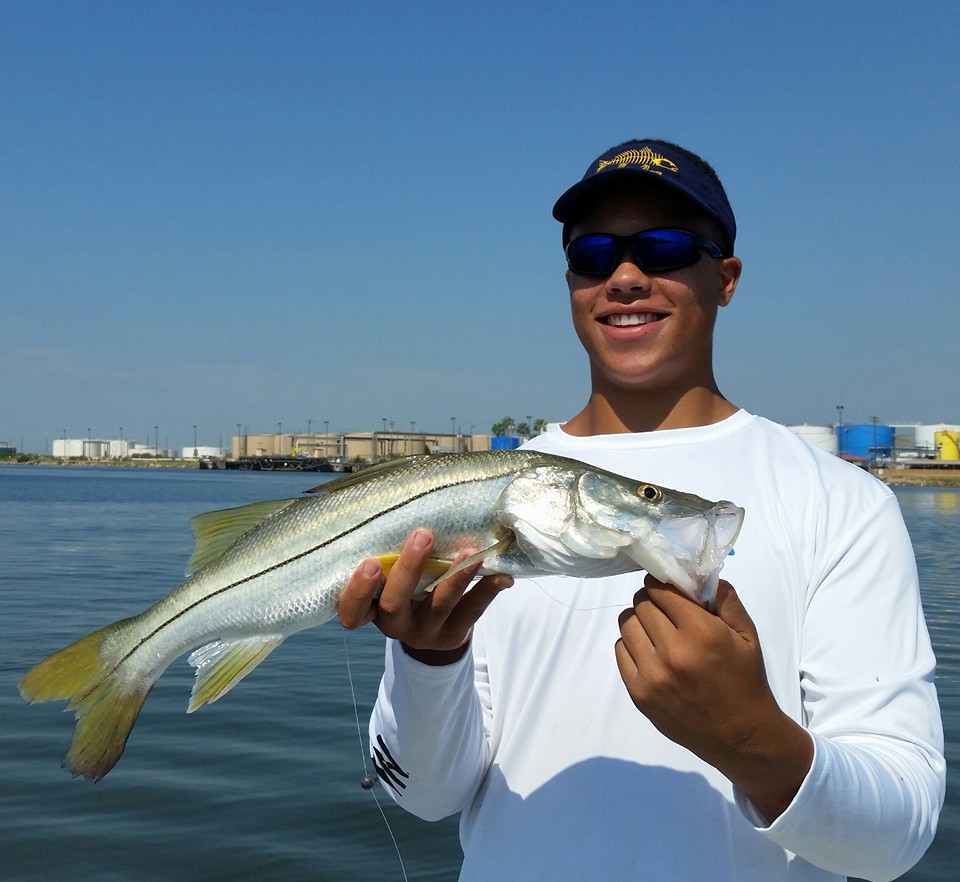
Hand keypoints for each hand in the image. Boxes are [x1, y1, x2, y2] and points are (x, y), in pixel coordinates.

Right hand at [338, 528, 512, 664]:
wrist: (433, 628)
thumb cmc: (406, 587)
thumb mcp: (391, 576)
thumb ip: (391, 551)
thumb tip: (407, 496)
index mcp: (372, 608)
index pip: (351, 611)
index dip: (357, 591)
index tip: (369, 562)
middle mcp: (394, 624)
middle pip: (394, 604)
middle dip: (408, 570)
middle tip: (422, 535)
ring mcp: (425, 633)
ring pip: (438, 607)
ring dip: (456, 578)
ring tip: (470, 553)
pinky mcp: (453, 635)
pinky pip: (471, 613)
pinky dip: (487, 591)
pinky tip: (501, 575)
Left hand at [615, 576, 812, 821]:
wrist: (741, 736)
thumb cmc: (745, 680)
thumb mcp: (747, 635)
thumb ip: (725, 599)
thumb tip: (697, 574)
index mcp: (701, 633)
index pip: (660, 589)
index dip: (663, 584)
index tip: (668, 588)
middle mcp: (672, 652)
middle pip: (641, 604)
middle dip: (652, 601)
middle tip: (665, 610)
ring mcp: (651, 675)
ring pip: (627, 624)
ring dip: (639, 621)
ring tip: (656, 631)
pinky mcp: (638, 694)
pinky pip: (620, 650)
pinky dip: (632, 645)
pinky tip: (650, 651)